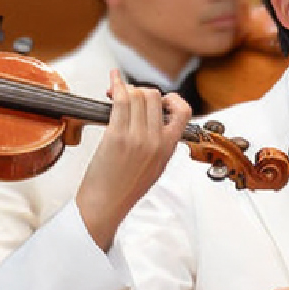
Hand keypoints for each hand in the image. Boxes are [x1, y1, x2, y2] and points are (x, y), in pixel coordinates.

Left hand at [75, 72, 192, 249]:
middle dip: (139, 90)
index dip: (171, 98)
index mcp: (168, 148)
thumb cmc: (124, 189)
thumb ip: (158, 144)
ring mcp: (137, 137)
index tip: (160, 98)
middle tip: (126, 95)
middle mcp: (156, 140)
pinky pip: (120, 101)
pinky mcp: (117, 136)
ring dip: (125, 88)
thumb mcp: (154, 167)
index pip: (183, 111)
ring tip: (115, 92)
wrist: (106, 205)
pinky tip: (111, 83)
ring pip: (137, 94)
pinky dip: (115, 86)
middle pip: (154, 96)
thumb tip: (152, 120)